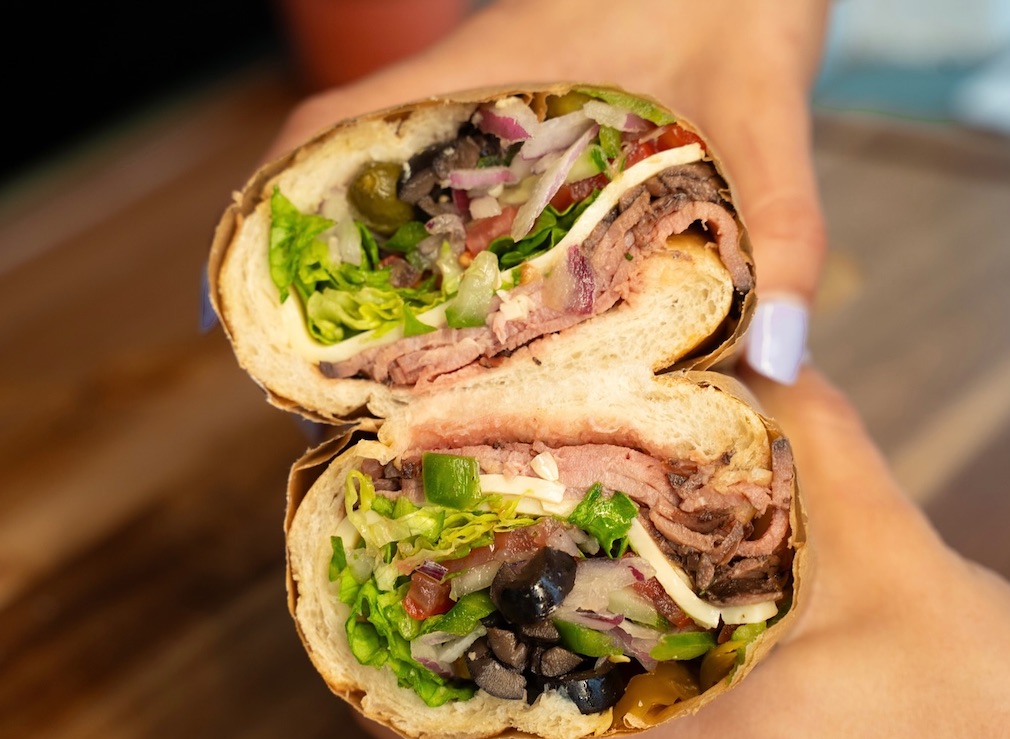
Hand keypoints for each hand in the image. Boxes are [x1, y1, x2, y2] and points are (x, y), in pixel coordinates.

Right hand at [270, 0, 828, 382]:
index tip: (230, 316)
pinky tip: (449, 324)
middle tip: (307, 388)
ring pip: (380, 191)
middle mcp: (458, 96)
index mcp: (480, 80)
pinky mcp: (517, 117)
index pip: (324, 134)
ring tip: (357, 380)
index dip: (260, 220)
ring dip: (354, 272)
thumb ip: (779, 223)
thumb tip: (770, 362)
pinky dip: (417, 251)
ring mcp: (480, 108)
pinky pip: (437, 188)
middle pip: (334, 183)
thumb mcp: (760, 101)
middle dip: (303, 280)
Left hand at [364, 366, 1009, 738]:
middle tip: (382, 635)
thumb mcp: (891, 554)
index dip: (415, 735)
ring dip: (505, 713)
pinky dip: (578, 711)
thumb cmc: (975, 693)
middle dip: (443, 714)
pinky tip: (579, 647)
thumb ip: (814, 442)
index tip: (354, 677)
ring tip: (452, 635)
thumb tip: (748, 345)